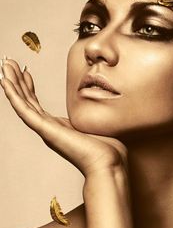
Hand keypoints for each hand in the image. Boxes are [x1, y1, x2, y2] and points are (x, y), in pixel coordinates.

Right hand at [0, 59, 127, 176]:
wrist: (108, 164)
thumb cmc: (107, 149)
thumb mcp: (96, 124)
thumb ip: (90, 115)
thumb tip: (101, 102)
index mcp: (58, 127)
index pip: (38, 104)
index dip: (29, 87)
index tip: (25, 72)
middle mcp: (49, 128)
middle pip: (27, 101)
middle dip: (17, 81)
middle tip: (8, 63)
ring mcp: (46, 129)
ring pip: (23, 103)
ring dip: (12, 84)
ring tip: (4, 66)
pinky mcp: (46, 130)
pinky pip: (25, 110)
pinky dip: (14, 96)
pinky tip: (5, 82)